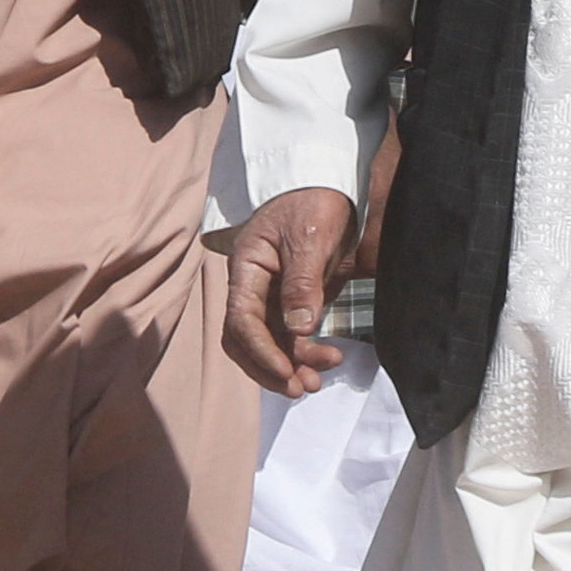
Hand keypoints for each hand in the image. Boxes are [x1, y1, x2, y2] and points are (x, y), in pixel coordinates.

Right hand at [224, 186, 356, 393]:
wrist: (327, 182)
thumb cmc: (313, 200)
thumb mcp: (310, 237)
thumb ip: (303, 282)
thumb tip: (299, 329)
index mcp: (247, 268)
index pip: (241, 320)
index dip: (260, 351)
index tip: (286, 373)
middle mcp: (253, 287)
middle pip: (245, 340)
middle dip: (270, 367)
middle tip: (300, 388)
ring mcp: (272, 295)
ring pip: (269, 343)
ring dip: (290, 365)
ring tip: (318, 381)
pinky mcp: (293, 300)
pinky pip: (290, 337)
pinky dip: (304, 353)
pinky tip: (328, 359)